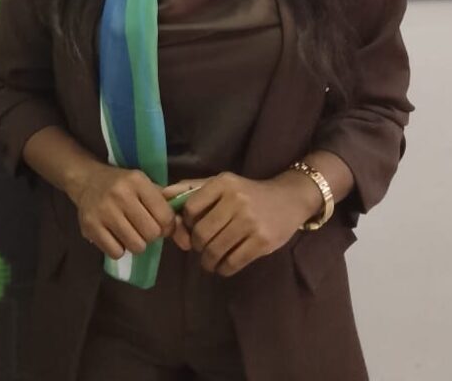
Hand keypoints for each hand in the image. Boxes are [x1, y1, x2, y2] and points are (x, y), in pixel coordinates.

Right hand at [67, 163, 174, 259]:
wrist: (86, 180)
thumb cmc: (122, 185)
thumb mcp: (143, 184)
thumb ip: (164, 204)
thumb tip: (183, 235)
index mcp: (137, 181)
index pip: (165, 216)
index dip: (166, 225)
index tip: (160, 224)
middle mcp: (120, 194)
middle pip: (151, 233)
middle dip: (150, 235)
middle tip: (142, 228)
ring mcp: (104, 211)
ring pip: (136, 246)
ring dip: (135, 243)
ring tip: (129, 232)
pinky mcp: (90, 226)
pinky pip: (116, 252)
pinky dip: (118, 249)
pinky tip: (115, 236)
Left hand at [162, 171, 318, 275]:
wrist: (289, 199)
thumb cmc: (248, 192)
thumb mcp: (222, 183)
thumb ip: (192, 189)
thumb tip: (161, 194)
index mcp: (222, 183)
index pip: (190, 208)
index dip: (187, 223)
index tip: (192, 229)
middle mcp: (236, 200)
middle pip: (201, 233)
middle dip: (196, 246)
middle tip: (200, 249)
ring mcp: (250, 222)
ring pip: (215, 250)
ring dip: (207, 261)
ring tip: (209, 261)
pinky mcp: (262, 242)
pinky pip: (233, 262)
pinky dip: (223, 269)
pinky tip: (223, 266)